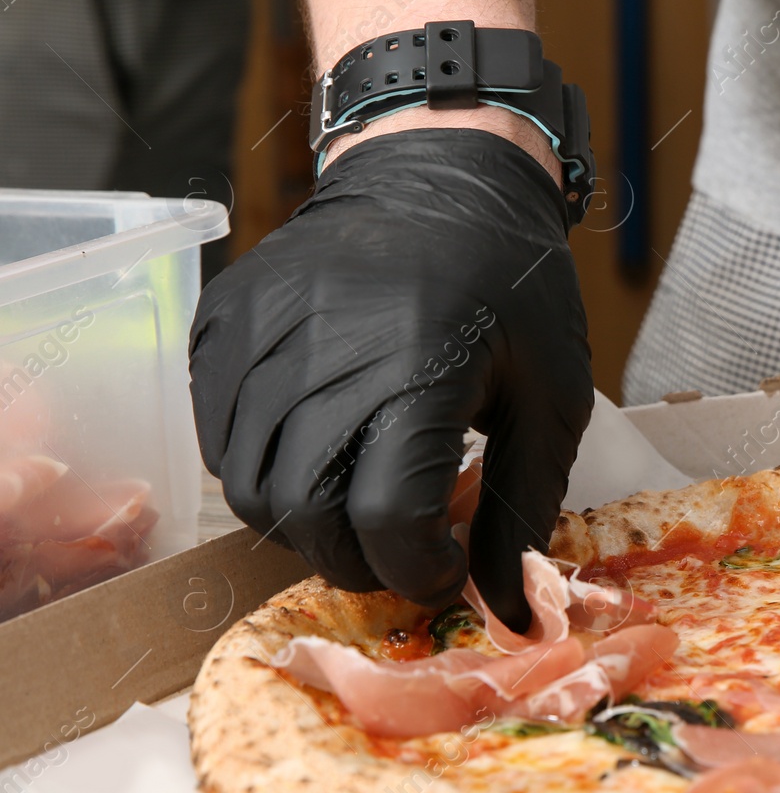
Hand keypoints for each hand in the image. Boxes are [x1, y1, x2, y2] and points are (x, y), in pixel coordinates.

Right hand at [190, 128, 592, 631]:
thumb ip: (524, 510)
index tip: (445, 566)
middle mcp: (324, 352)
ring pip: (249, 488)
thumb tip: (514, 620)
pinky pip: (216, 437)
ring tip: (362, 494)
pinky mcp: (221, 323)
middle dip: (358, 559)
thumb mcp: (550, 398)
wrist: (441, 172)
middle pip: (306, 516)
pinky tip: (319, 446)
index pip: (384, 518)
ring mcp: (259, 334)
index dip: (417, 568)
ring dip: (306, 521)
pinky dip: (262, 468)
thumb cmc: (513, 288)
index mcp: (419, 369)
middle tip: (402, 540)